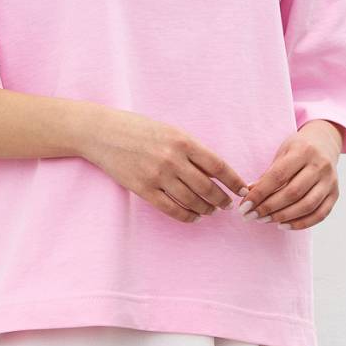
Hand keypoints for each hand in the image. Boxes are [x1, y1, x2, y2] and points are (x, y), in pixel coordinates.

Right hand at [81, 106, 248, 222]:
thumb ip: (191, 149)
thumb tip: (214, 171)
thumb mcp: (169, 131)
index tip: (242, 190)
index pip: (218, 166)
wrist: (102, 133)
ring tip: (210, 211)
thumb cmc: (138, 129)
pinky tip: (193, 216)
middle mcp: (173, 159)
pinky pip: (171, 209)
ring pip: (191, 201)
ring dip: (205, 209)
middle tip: (227, 205)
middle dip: (222, 200)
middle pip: (208, 187)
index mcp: (183, 141)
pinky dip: (186, 216)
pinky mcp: (143, 189)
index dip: (234, 181)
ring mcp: (157, 176)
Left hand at [239, 120, 342, 229]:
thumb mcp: (281, 154)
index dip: (260, 193)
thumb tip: (249, 197)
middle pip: (293, 193)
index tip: (244, 206)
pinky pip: (320, 214)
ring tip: (264, 220)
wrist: (325, 143)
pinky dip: (301, 223)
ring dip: (283, 217)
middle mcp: (320, 165)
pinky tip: (283, 225)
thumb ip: (267, 175)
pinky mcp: (335, 194)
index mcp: (303, 151)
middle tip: (251, 216)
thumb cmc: (298, 149)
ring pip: (307, 205)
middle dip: (268, 208)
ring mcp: (330, 181)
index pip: (278, 176)